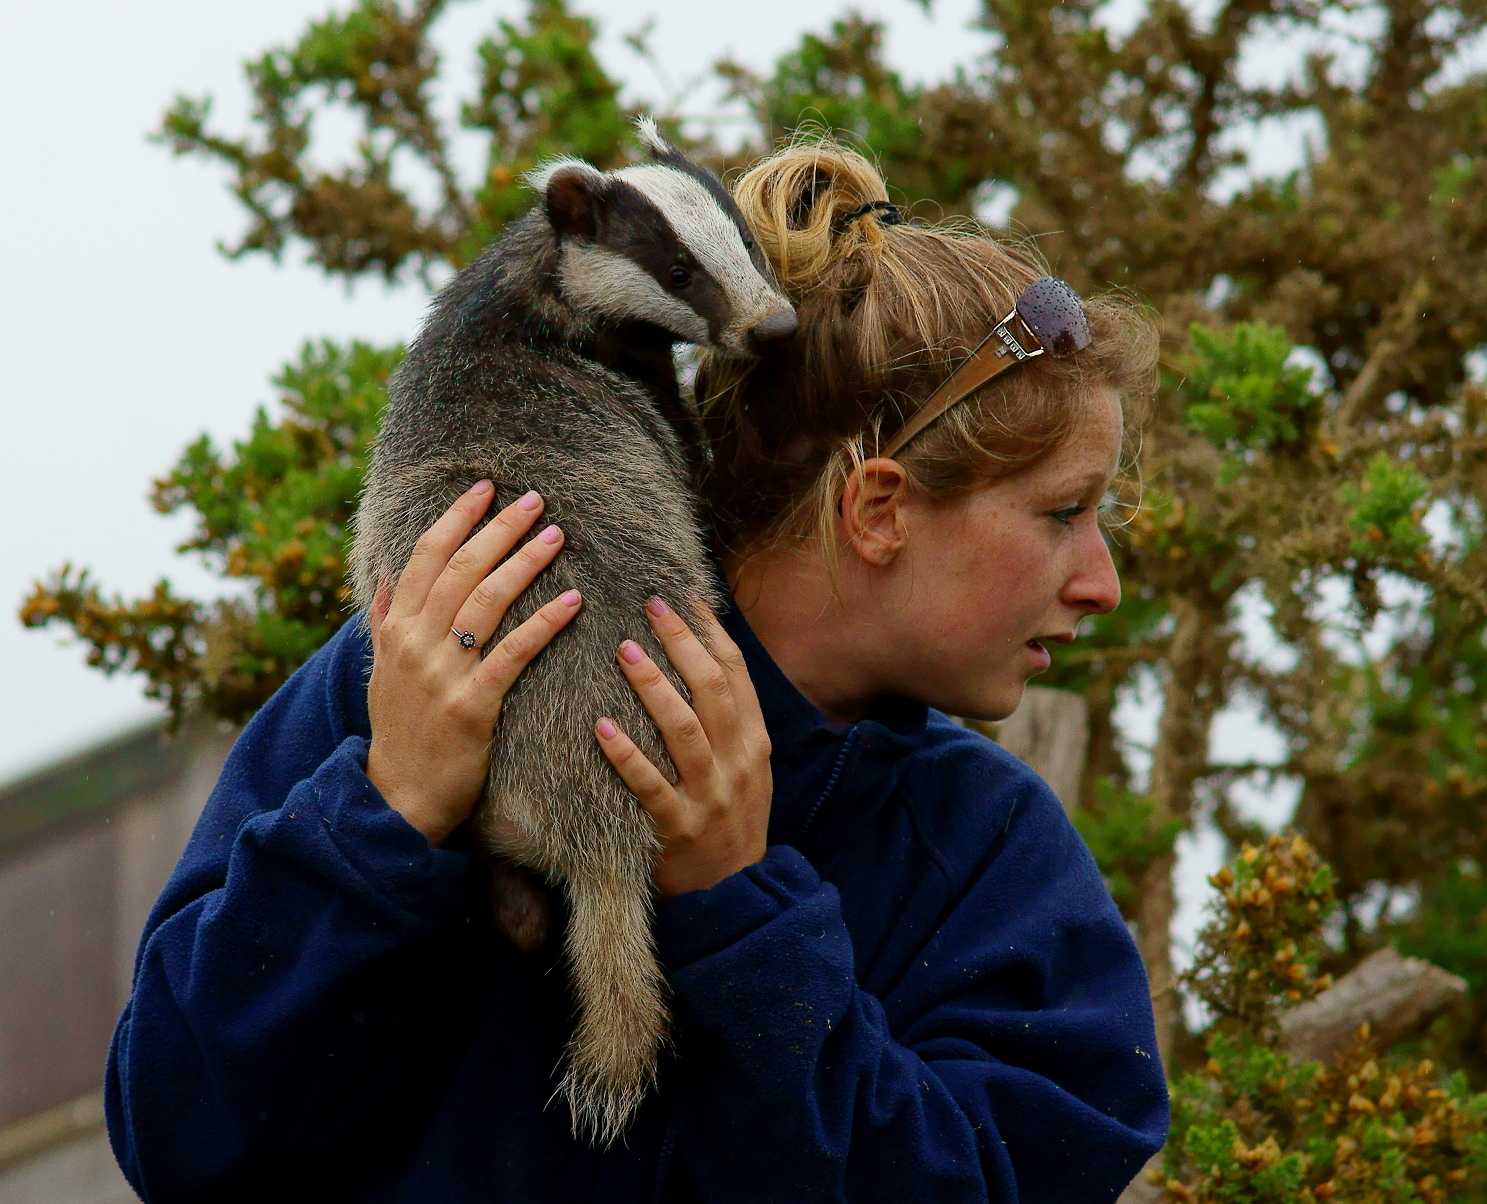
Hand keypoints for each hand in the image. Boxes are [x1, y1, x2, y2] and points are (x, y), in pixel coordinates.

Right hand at [366, 480, 581, 846]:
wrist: (397, 798)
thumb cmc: (398, 734)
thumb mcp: (380, 674)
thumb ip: (383, 623)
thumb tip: (387, 577)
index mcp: (395, 629)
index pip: (426, 557)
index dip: (456, 518)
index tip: (485, 487)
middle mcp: (415, 643)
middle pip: (462, 569)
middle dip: (499, 528)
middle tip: (535, 499)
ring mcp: (442, 673)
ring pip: (488, 601)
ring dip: (525, 562)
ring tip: (558, 534)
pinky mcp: (473, 705)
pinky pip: (514, 652)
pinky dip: (544, 622)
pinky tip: (573, 600)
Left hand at [595, 597, 771, 896]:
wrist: (736, 894)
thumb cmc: (730, 817)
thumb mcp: (746, 765)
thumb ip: (727, 718)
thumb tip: (697, 654)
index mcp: (754, 740)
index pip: (735, 671)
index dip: (709, 630)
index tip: (681, 594)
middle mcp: (737, 762)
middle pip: (712, 688)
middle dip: (682, 643)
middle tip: (648, 606)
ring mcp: (710, 796)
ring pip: (684, 729)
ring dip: (653, 686)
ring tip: (623, 649)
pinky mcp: (679, 828)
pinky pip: (651, 787)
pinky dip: (626, 756)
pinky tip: (600, 728)